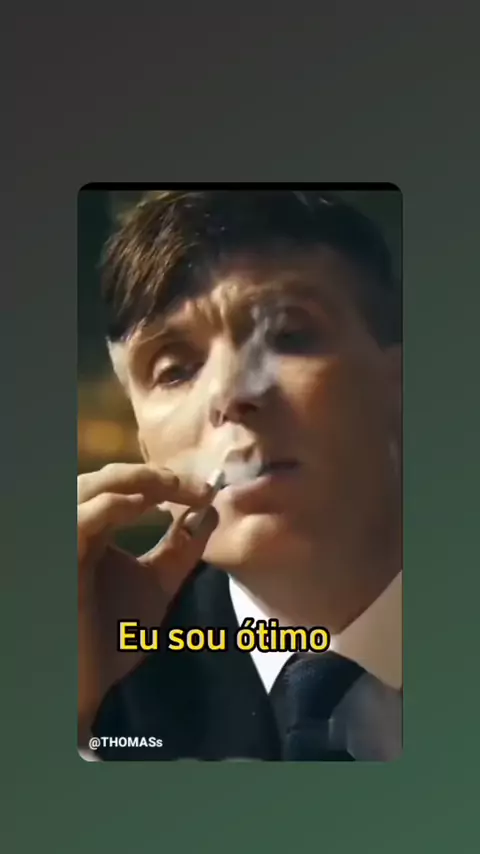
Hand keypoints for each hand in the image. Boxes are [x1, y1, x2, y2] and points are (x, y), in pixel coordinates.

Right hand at [78, 463, 217, 743]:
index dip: (163, 482)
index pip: (122, 487)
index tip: (207, 493)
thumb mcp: (157, 584)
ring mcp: (61, 542)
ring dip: (135, 480)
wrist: (87, 687)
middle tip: (196, 487)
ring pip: (87, 487)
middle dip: (153, 475)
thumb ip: (179, 550)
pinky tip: (145, 506)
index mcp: (91, 531)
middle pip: (103, 477)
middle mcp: (71, 529)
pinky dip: (113, 505)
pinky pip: (80, 520)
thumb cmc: (111, 639)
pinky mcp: (60, 559)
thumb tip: (209, 513)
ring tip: (174, 488)